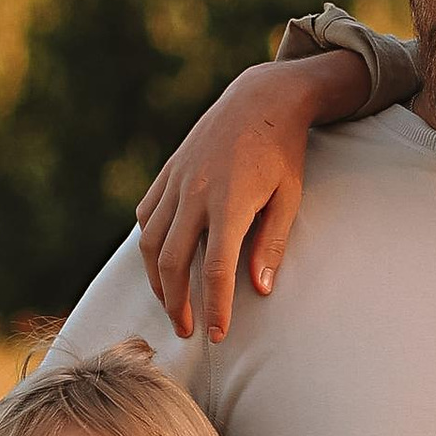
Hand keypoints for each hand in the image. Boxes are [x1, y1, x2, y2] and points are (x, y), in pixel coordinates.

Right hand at [134, 50, 368, 338]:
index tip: (218, 335)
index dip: (216, 307)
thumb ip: (272, 244)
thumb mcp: (289, 197)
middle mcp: (195, 193)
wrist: (259, 100)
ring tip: (172, 304)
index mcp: (229, 202)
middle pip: (172, 263)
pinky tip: (160, 262)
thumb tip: (261, 289)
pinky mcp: (166, 173)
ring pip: (150, 243)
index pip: (216, 269)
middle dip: (176, 304)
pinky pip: (146, 217)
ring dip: (157, 281)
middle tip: (187, 330)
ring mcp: (176, 182)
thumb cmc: (282, 152)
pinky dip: (149, 244)